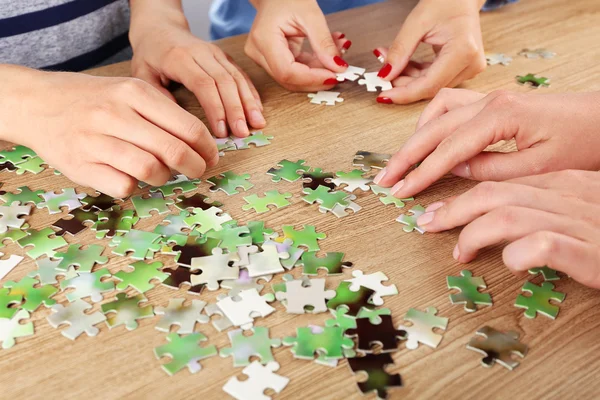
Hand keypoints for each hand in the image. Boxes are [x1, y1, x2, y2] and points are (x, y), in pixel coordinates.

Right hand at [0, 66, 217, 197]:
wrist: (36, 103)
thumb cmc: (94, 100)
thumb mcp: (128, 91)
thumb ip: (162, 113)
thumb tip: (202, 144)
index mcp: (134, 92)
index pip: (188, 127)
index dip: (207, 148)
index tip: (211, 157)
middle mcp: (115, 114)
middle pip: (174, 151)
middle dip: (195, 167)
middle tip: (198, 171)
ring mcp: (95, 141)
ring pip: (151, 170)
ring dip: (165, 177)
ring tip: (162, 173)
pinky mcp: (80, 166)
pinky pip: (124, 186)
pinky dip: (135, 186)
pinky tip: (131, 176)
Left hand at [129, 1, 263, 137]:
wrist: (160, 27)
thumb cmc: (150, 54)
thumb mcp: (141, 74)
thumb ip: (157, 96)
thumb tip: (177, 121)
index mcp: (179, 58)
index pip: (203, 84)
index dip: (215, 108)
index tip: (221, 131)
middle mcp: (202, 53)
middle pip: (225, 82)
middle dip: (236, 110)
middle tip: (243, 133)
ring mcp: (216, 54)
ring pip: (237, 78)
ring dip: (249, 102)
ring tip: (257, 124)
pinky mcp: (224, 57)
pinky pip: (241, 75)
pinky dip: (251, 93)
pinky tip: (257, 110)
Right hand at [245, 0, 351, 90]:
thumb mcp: (311, 15)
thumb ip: (324, 43)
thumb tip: (337, 67)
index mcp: (264, 39)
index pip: (287, 72)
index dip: (312, 78)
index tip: (335, 76)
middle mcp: (259, 52)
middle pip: (290, 79)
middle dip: (318, 77)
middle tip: (340, 69)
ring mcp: (263, 57)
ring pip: (295, 77)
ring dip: (319, 71)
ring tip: (337, 52)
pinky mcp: (272, 59)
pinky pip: (296, 70)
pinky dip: (315, 65)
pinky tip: (327, 53)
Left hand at [374, 0, 485, 103]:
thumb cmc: (445, 2)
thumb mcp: (416, 23)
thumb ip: (400, 51)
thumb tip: (384, 75)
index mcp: (463, 50)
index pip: (429, 85)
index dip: (404, 93)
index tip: (383, 95)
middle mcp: (471, 64)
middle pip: (430, 87)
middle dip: (402, 83)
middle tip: (382, 71)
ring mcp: (470, 68)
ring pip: (431, 86)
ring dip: (408, 78)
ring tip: (391, 60)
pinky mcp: (465, 69)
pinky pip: (436, 79)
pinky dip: (417, 74)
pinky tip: (405, 64)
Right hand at [374, 89, 599, 197]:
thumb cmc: (584, 141)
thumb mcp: (538, 167)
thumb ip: (490, 169)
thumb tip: (454, 170)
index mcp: (499, 116)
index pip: (447, 150)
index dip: (420, 173)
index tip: (399, 191)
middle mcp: (489, 101)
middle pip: (432, 128)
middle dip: (405, 156)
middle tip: (384, 179)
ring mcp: (490, 98)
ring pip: (437, 112)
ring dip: (415, 137)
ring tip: (403, 163)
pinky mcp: (493, 102)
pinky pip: (450, 106)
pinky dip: (432, 123)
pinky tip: (428, 139)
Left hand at [414, 170, 599, 287]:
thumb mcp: (577, 211)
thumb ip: (541, 206)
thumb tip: (494, 214)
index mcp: (562, 184)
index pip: (501, 181)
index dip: (461, 196)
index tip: (436, 211)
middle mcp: (566, 197)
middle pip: (493, 193)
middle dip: (452, 209)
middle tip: (426, 225)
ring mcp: (579, 222)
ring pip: (508, 215)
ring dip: (472, 233)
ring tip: (457, 252)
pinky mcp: (590, 251)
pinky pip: (544, 245)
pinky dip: (519, 252)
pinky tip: (508, 262)